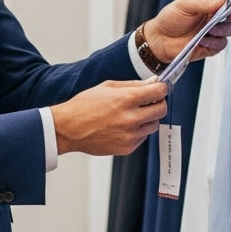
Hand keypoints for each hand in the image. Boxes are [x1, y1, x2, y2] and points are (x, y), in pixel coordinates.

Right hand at [50, 78, 168, 155]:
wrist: (68, 129)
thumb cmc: (84, 105)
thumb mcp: (108, 87)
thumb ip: (134, 85)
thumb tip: (153, 82)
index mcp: (126, 99)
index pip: (159, 92)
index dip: (162, 88)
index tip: (160, 88)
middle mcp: (131, 118)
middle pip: (161, 110)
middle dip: (158, 103)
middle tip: (149, 101)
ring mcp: (130, 135)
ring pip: (153, 125)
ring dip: (148, 119)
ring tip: (132, 115)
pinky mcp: (127, 148)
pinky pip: (142, 138)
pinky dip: (138, 131)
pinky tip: (123, 126)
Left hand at [143, 0, 230, 64]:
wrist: (160, 40)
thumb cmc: (170, 18)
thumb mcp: (184, 4)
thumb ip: (205, 3)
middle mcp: (216, 13)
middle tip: (226, 15)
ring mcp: (215, 30)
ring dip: (224, 29)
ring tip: (209, 30)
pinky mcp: (213, 45)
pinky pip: (223, 43)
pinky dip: (215, 42)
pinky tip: (203, 41)